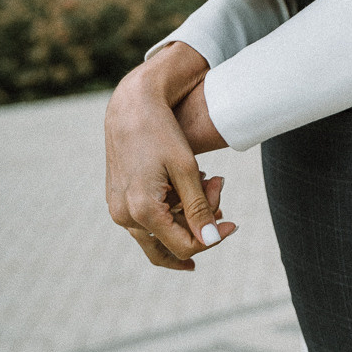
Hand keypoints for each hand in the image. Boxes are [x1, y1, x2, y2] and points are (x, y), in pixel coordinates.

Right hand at [105, 43, 233, 269]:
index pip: (183, 245)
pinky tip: (187, 184)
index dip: (213, 238)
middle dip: (199, 225)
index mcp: (142, 210)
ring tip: (208, 182)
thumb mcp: (186, 169)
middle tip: (217, 193)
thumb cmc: (161, 133)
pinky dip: (171, 208)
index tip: (233, 224)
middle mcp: (124, 216)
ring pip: (160, 231)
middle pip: (171, 244)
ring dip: (186, 215)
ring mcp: (118, 209)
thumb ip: (198, 208)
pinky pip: (148, 217)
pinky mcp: (118, 200)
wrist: (130, 107)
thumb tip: (211, 240)